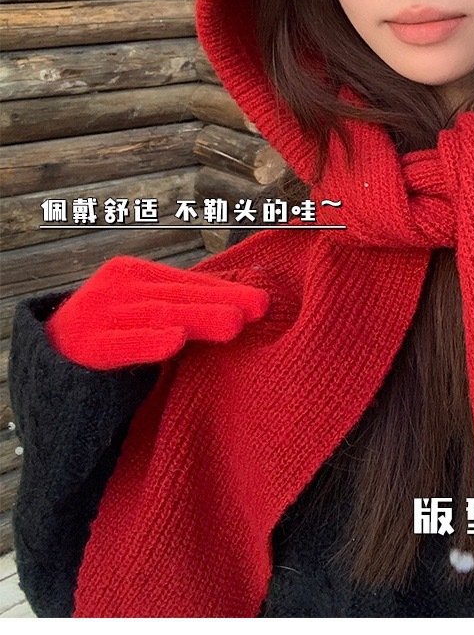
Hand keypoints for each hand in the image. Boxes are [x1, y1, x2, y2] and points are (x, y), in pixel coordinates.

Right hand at [45, 256, 269, 369]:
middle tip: (260, 308)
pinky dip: (149, 342)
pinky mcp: (86, 345)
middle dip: (222, 302)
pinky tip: (175, 341)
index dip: (225, 291)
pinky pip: (122, 344)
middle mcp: (117, 286)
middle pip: (178, 295)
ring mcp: (100, 313)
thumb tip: (245, 302)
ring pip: (158, 315)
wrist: (50, 362)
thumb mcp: (142, 309)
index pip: (187, 281)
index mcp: (134, 272)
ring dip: (199, 317)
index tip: (263, 301)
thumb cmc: (112, 333)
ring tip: (234, 323)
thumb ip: (182, 303)